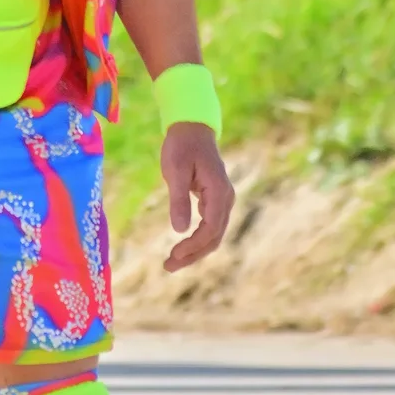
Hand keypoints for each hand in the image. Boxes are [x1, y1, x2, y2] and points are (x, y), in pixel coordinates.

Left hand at [160, 124, 234, 272]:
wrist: (192, 128)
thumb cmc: (181, 146)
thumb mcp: (174, 170)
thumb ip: (178, 200)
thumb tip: (179, 230)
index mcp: (218, 191)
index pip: (211, 228)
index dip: (193, 246)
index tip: (173, 255)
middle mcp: (226, 198)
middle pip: (215, 236)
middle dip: (193, 254)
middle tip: (168, 266)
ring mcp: (222, 199)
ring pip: (214, 234)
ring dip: (195, 250)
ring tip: (172, 262)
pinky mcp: (215, 200)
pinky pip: (210, 226)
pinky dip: (197, 239)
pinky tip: (181, 247)